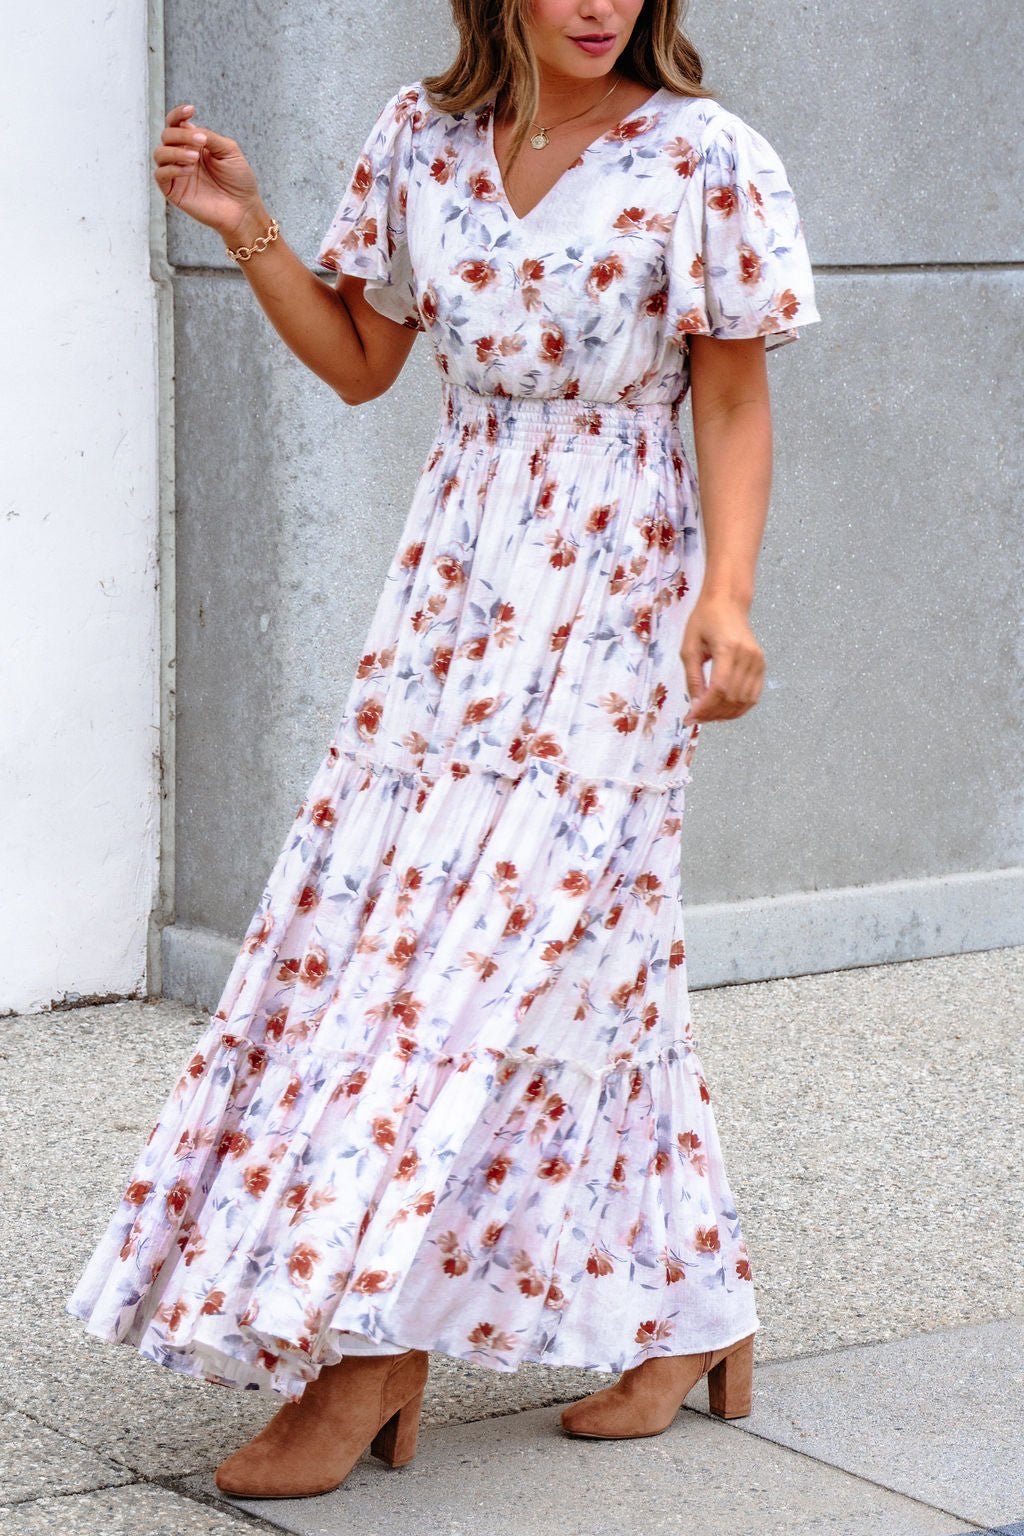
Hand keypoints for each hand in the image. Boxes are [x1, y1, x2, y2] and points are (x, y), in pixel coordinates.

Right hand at [153, 103, 264, 243]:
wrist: (243, 209)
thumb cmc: (239, 180)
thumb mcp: (228, 150)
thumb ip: (209, 136)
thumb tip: (190, 127)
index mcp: (194, 144)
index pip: (176, 124)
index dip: (178, 114)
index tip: (191, 110)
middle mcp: (182, 156)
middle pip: (167, 135)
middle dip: (182, 135)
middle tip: (201, 142)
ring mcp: (177, 174)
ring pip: (159, 153)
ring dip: (175, 152)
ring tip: (195, 158)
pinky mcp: (174, 192)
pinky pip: (160, 175)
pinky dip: (171, 169)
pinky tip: (189, 170)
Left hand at [680, 594, 765, 724]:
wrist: (727, 603)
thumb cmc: (704, 620)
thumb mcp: (689, 647)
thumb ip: (693, 677)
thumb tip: (695, 706)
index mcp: (728, 648)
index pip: (719, 688)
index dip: (705, 707)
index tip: (690, 717)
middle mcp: (748, 656)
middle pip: (732, 697)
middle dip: (712, 713)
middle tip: (695, 718)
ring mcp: (758, 661)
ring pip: (744, 700)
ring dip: (725, 714)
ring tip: (707, 716)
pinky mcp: (761, 665)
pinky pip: (753, 696)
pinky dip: (738, 708)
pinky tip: (723, 710)